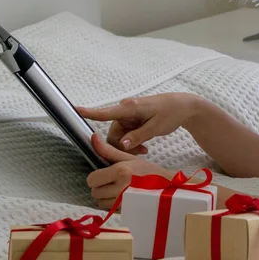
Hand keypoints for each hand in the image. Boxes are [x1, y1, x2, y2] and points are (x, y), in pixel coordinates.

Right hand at [76, 92, 200, 153]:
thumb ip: (138, 136)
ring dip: (128, 146)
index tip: (74, 109)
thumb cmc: (171, 113)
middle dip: (122, 146)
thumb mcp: (156, 127)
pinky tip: (144, 147)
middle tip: (141, 152)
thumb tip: (121, 145)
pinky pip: (126, 135)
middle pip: (112, 134)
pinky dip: (132, 142)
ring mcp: (129, 115)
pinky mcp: (133, 120)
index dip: (90, 112)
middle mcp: (126, 110)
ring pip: (119, 137)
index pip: (106, 112)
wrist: (183, 107)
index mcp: (130, 108)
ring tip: (145, 150)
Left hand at [86, 133, 173, 209]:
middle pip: (95, 192)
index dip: (96, 177)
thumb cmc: (148, 171)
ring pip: (100, 203)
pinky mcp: (126, 212)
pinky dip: (113, 206)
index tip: (105, 175)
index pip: (92, 179)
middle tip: (114, 182)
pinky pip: (109, 210)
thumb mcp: (129, 158)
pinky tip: (123, 198)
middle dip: (101, 187)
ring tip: (120, 191)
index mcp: (120, 171)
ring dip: (107, 198)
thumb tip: (93, 138)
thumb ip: (108, 150)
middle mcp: (120, 188)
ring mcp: (123, 202)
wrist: (166, 187)